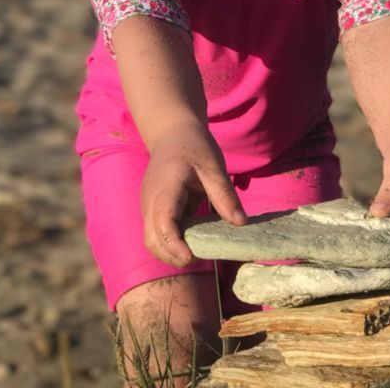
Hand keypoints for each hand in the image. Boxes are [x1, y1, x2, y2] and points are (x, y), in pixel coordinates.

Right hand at [140, 122, 246, 266]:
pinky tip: (192, 238)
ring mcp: (149, 206)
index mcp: (166, 190)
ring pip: (151, 240)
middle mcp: (151, 202)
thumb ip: (225, 195)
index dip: (175, 245)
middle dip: (173, 256)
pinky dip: (171, 242)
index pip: (163, 224)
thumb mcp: (214, 167)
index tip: (192, 256)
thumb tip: (241, 223)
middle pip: (152, 240)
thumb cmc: (194, 146)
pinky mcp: (152, 209)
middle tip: (201, 257)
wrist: (172, 132)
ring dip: (170, 252)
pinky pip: (157, 233)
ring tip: (198, 250)